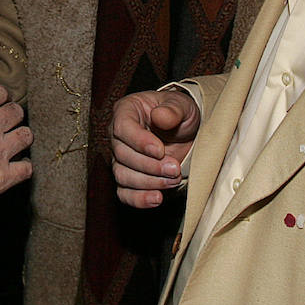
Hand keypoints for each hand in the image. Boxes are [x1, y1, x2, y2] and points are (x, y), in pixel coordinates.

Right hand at [0, 82, 31, 211]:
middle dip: (12, 117)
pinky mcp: (4, 176)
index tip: (0, 104)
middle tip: (7, 125)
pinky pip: (26, 168)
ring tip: (14, 144)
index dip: (1, 98)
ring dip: (20, 139)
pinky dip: (23, 167)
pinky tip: (18, 166)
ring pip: (26, 135)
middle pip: (16, 111)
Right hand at [110, 89, 199, 208]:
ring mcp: (121, 159)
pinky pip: (124, 193)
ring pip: (123, 176)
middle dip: (150, 166)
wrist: (186, 132)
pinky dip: (139, 199)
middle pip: (122, 155)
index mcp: (126, 111)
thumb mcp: (182, 105)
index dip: (139, 141)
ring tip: (173, 180)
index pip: (122, 127)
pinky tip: (157, 198)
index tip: (160, 150)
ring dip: (149, 182)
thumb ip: (172, 109)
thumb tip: (159, 116)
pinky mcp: (129, 178)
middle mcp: (118, 136)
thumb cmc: (180, 114)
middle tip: (174, 168)